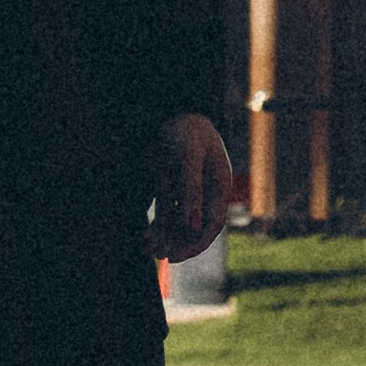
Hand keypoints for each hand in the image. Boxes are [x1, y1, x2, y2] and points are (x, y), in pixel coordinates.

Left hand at [155, 114, 234, 261]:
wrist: (171, 109)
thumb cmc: (186, 130)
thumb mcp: (188, 158)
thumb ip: (192, 192)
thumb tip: (193, 226)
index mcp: (220, 185)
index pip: (212, 224)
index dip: (197, 243)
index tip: (178, 255)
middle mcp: (207, 192)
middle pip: (196, 228)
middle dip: (179, 244)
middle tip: (160, 257)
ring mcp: (190, 191)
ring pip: (179, 223)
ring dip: (166, 237)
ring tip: (148, 249)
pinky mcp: (173, 187)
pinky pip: (167, 213)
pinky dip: (157, 226)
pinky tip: (145, 237)